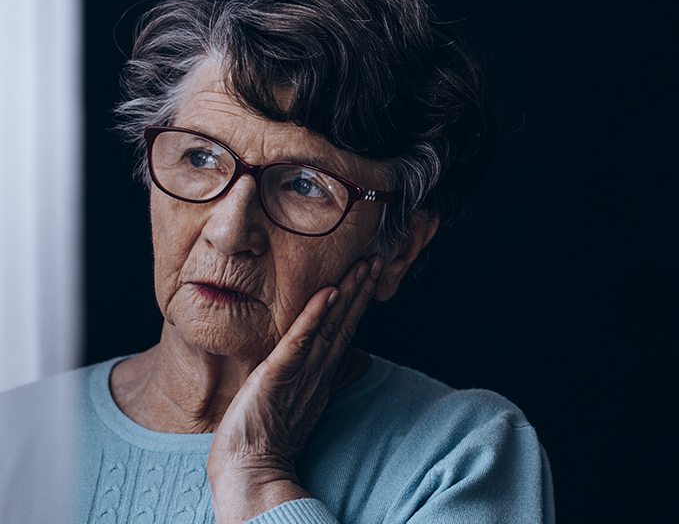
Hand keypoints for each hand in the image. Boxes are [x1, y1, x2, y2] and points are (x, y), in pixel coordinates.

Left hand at [207, 257, 381, 522]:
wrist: (247, 472)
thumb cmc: (261, 441)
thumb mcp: (290, 404)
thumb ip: (305, 381)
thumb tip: (321, 370)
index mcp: (318, 377)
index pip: (343, 331)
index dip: (356, 302)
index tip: (369, 274)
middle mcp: (316, 372)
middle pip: (344, 323)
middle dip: (360, 290)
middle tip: (376, 260)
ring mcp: (300, 374)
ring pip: (329, 326)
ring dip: (347, 294)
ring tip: (362, 266)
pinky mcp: (278, 375)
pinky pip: (300, 341)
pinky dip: (314, 316)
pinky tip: (327, 293)